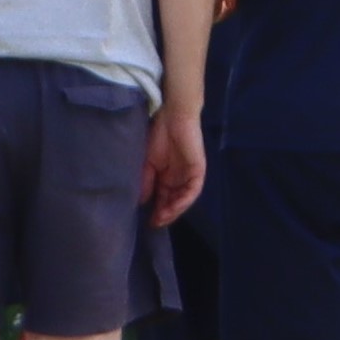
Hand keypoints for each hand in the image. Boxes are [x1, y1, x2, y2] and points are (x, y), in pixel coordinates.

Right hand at [141, 111, 207, 225]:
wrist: (173, 116)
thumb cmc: (158, 135)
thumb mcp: (147, 163)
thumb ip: (146, 182)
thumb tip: (142, 202)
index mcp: (167, 176)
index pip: (163, 198)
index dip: (156, 210)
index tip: (148, 221)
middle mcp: (179, 178)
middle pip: (173, 201)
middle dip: (165, 214)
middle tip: (155, 223)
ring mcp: (189, 175)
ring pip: (183, 199)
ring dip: (174, 210)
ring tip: (163, 218)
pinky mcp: (198, 171)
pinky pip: (193, 190)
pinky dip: (184, 200)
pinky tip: (174, 207)